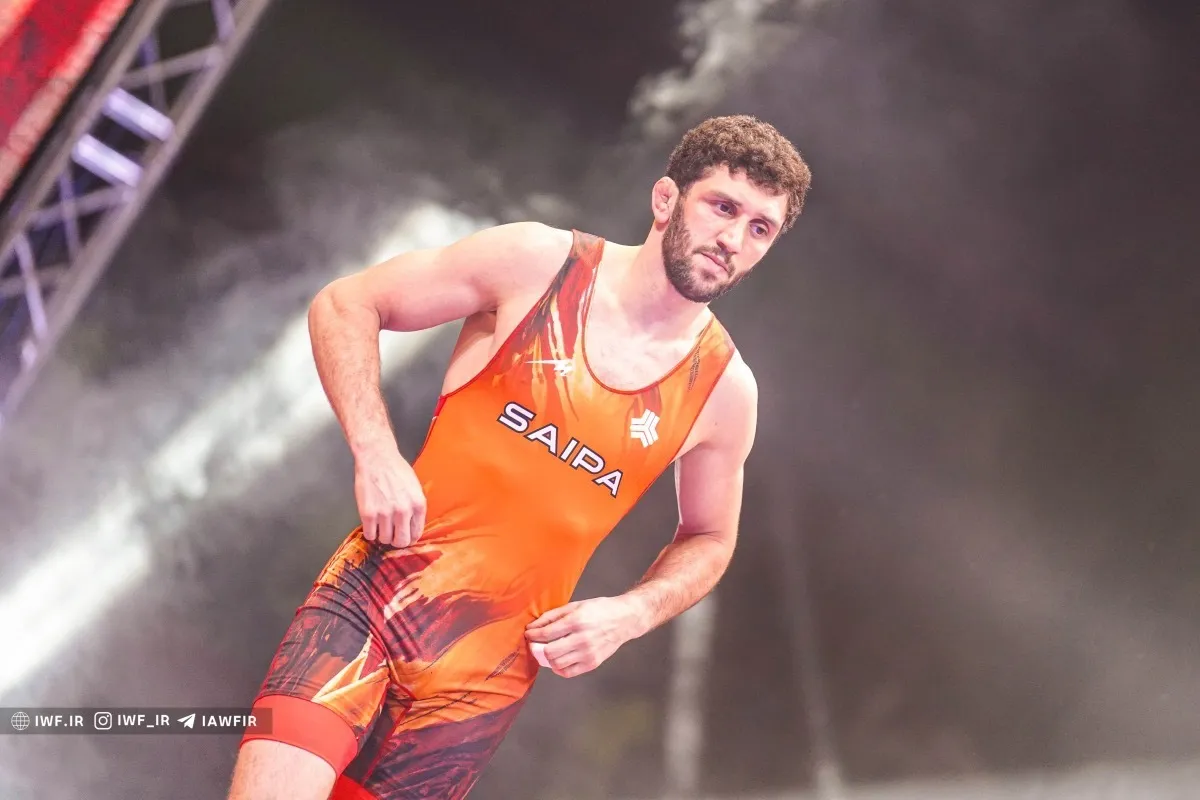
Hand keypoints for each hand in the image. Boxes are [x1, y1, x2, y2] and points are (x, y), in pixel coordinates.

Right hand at [353, 446, 426, 546]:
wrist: (376, 458)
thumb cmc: (396, 470)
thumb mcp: (415, 488)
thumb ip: (415, 508)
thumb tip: (413, 527)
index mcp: (418, 504)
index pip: (416, 533)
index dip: (410, 537)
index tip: (404, 536)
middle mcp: (404, 511)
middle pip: (401, 541)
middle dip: (397, 541)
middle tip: (392, 535)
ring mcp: (385, 513)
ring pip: (385, 539)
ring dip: (382, 535)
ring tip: (380, 525)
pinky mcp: (368, 513)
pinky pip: (370, 535)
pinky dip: (370, 532)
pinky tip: (371, 524)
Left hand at [524, 596, 643, 677]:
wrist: (624, 619)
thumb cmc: (599, 610)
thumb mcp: (575, 606)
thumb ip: (553, 616)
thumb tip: (533, 627)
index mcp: (577, 621)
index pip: (546, 634)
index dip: (533, 635)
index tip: (529, 634)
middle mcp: (582, 639)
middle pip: (549, 652)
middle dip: (537, 648)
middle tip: (535, 644)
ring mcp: (588, 653)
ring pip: (557, 664)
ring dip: (547, 659)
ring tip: (547, 651)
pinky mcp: (593, 663)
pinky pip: (568, 672)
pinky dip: (559, 668)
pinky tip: (559, 659)